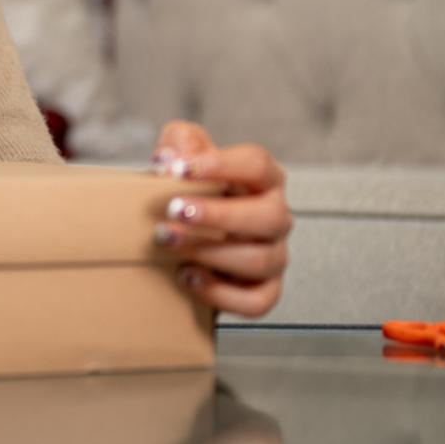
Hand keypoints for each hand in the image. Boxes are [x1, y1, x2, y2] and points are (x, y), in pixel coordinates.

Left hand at [152, 121, 291, 318]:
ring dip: (210, 252)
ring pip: (260, 259)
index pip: (257, 164)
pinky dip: (221, 293)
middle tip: (173, 211)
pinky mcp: (266, 290)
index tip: (177, 170)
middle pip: (268, 216)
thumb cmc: (192, 190)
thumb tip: (170, 158)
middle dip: (218, 214)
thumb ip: (180, 143)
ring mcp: (275, 254)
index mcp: (263, 179)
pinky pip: (257, 301)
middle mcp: (276, 216)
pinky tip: (187, 276)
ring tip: (168, 241)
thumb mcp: (184, 157)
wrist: (189, 233)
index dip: (219, 164)